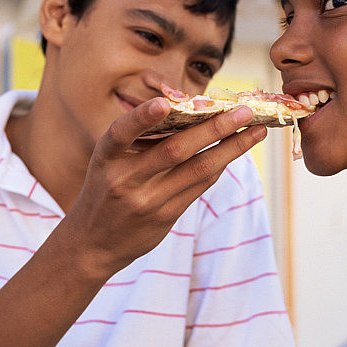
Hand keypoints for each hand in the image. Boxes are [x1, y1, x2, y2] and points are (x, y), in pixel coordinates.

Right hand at [65, 97, 266, 275]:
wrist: (92, 243)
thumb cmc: (106, 188)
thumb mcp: (109, 162)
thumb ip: (140, 140)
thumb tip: (190, 111)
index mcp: (106, 157)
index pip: (121, 132)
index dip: (141, 117)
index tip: (164, 103)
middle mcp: (125, 179)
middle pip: (176, 150)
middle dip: (214, 128)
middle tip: (244, 111)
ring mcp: (146, 201)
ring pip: (197, 169)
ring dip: (231, 149)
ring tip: (255, 131)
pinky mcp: (164, 217)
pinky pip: (198, 187)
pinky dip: (218, 166)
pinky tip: (234, 151)